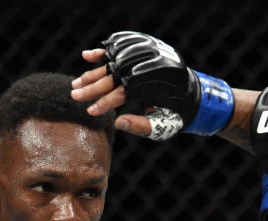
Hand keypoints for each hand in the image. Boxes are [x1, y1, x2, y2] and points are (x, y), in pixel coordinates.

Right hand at [71, 31, 233, 139]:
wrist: (192, 93)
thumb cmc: (176, 114)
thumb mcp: (163, 126)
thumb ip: (141, 126)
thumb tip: (118, 123)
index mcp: (153, 87)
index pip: (122, 93)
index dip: (104, 103)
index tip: (90, 111)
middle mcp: (148, 67)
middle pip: (114, 76)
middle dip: (92, 87)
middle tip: (74, 95)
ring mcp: (146, 55)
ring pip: (113, 62)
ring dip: (93, 73)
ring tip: (76, 83)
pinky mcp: (144, 48)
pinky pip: (120, 47)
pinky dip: (104, 51)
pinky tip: (88, 56)